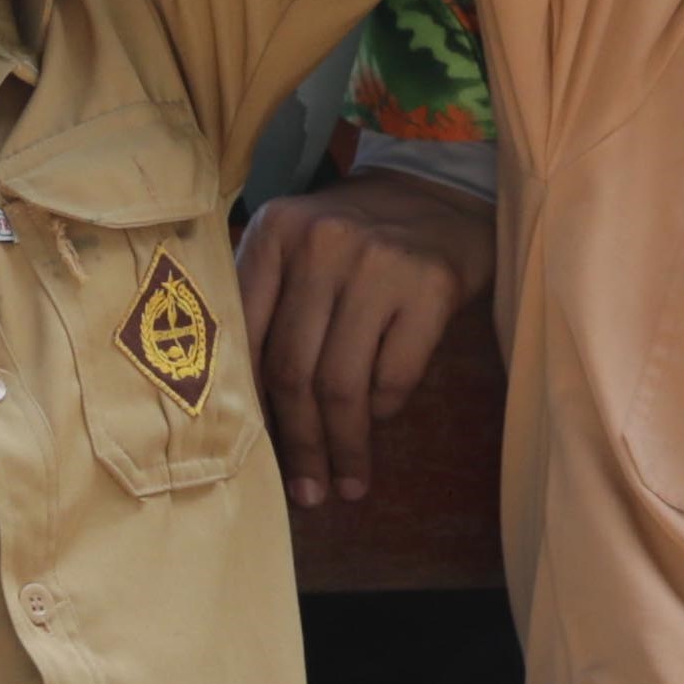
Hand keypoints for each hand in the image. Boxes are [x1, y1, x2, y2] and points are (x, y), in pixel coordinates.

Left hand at [238, 171, 495, 503]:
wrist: (441, 191)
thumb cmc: (355, 235)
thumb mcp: (298, 246)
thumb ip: (266, 304)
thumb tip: (243, 411)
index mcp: (275, 231)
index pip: (247, 337)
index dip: (250, 407)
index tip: (254, 458)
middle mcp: (321, 242)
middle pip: (294, 369)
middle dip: (300, 443)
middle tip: (307, 491)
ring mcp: (379, 262)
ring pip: (343, 383)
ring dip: (344, 446)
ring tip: (345, 483)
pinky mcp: (431, 284)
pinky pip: (395, 376)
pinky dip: (383, 410)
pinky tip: (380, 421)